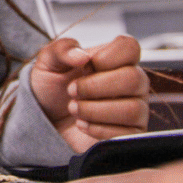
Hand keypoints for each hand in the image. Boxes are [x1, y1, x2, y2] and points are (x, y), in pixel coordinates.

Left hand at [30, 34, 149, 151]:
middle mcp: (131, 82)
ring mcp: (135, 109)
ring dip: (94, 110)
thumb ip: (61, 50)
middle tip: (72, 90)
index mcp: (115, 59)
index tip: (85, 66)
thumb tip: (82, 55)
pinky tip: (82, 124)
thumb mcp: (48, 63)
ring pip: (133, 109)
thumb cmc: (52, 89)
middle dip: (95, 86)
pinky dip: (97, 129)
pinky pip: (126, 133)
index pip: (130, 47)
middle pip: (135, 78)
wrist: (47, 122)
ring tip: (73, 108)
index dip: (107, 56)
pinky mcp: (131, 135)